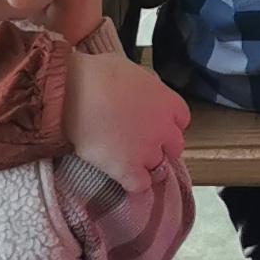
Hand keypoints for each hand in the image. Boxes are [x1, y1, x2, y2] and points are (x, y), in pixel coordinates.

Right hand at [63, 40, 189, 188]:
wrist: (76, 92)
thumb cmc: (100, 74)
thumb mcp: (135, 73)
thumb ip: (148, 88)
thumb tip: (145, 94)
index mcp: (167, 102)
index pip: (182, 120)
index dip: (169, 125)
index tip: (157, 127)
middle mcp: (163, 128)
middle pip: (175, 146)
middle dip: (163, 147)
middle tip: (144, 146)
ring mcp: (147, 151)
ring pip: (159, 168)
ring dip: (148, 167)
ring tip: (131, 163)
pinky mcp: (128, 169)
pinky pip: (140, 185)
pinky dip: (134, 184)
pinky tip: (123, 177)